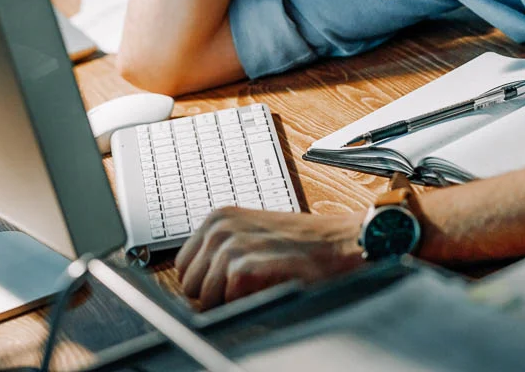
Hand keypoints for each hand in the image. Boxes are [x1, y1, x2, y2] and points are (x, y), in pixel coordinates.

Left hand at [175, 207, 365, 309]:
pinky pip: (227, 305)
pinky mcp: (243, 270)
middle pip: (189, 285)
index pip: (184, 266)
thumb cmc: (302, 245)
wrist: (340, 245)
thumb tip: (196, 282)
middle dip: (214, 293)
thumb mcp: (252, 234)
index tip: (228, 282)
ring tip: (261, 285)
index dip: (205, 281)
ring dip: (232, 301)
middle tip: (248, 286)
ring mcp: (230, 248)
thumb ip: (220, 251)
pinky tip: (269, 287)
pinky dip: (248, 305)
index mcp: (217, 218)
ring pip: (206, 300)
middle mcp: (219, 229)